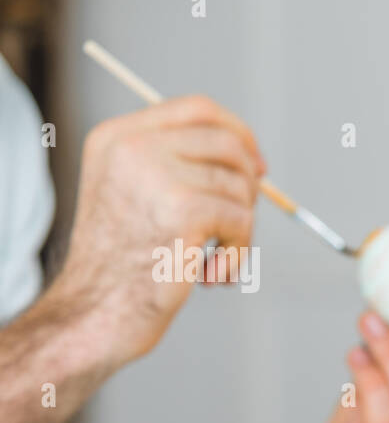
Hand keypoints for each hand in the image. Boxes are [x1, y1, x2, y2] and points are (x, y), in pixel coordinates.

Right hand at [50, 96, 263, 366]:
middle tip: (239, 225)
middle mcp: (133, 147)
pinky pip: (242, 221)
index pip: (198, 109)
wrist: (96, 313)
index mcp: (117, 137)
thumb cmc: (125, 266)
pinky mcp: (183, 209)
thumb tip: (249, 158)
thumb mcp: (135, 196)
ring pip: (240, 188)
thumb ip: (178, 167)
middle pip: (228, 142)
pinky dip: (239, 254)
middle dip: (248, 184)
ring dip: (239, 231)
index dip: (238, 133)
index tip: (258, 168)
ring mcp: (157, 174)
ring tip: (214, 261)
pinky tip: (211, 275)